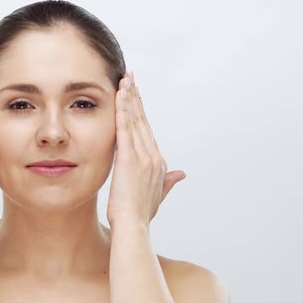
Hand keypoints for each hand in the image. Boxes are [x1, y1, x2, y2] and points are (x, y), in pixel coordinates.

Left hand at [106, 71, 185, 228]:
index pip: (147, 130)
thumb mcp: (157, 195)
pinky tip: (120, 94)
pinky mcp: (129, 157)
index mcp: (157, 162)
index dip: (141, 110)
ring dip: (130, 97)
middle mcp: (152, 155)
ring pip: (135, 119)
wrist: (133, 225)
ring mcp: (142, 155)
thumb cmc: (140, 214)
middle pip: (143, 119)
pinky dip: (123, 110)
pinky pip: (125, 128)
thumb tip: (182, 174)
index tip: (135, 95)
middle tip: (131, 77)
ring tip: (126, 79)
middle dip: (136, 96)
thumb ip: (168, 181)